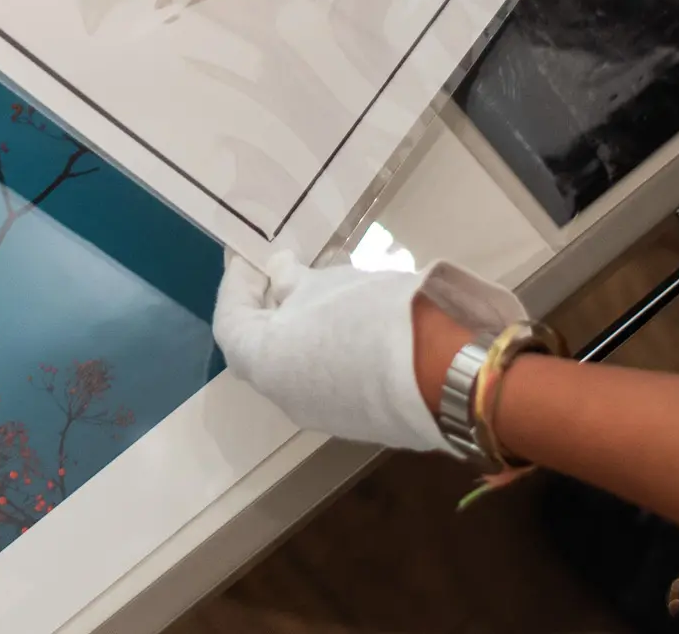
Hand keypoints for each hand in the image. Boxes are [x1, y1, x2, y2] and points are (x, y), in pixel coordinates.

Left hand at [212, 251, 526, 450]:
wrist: (447, 372)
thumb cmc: (375, 316)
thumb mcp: (331, 285)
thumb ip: (295, 281)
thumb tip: (279, 275)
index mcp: (266, 363)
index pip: (231, 322)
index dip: (236, 286)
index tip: (250, 257)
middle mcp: (285, 397)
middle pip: (262, 348)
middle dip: (270, 308)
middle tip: (283, 273)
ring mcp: (323, 414)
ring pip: (297, 366)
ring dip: (301, 330)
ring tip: (323, 292)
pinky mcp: (359, 421)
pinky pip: (328, 379)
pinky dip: (327, 349)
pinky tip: (351, 323)